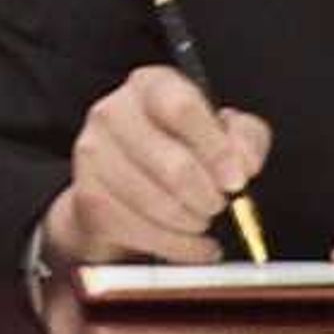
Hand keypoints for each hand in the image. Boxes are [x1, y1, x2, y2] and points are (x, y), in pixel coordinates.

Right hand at [39, 65, 270, 266]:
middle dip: (207, 196)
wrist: (125, 180)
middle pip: (172, 164)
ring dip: (192, 223)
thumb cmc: (180, 147)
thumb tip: (243, 164)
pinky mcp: (89, 197)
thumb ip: (244, 138)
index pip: (181, 108)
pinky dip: (178, 247)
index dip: (215, 149)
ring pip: (156, 204)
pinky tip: (194, 243)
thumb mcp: (222, 131)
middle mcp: (113, 112)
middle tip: (219, 205)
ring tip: (202, 221)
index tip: (236, 180)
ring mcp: (94, 154)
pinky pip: (142, 232)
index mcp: (150, 86)